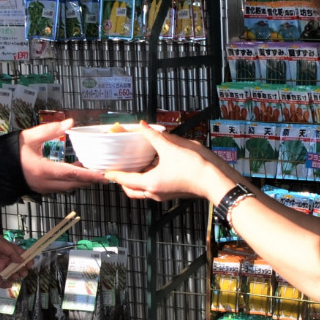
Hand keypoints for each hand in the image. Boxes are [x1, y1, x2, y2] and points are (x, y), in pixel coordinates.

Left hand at [0, 232, 27, 285]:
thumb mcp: (0, 243)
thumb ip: (11, 251)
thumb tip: (22, 260)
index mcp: (8, 251)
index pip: (20, 255)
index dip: (27, 260)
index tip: (30, 264)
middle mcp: (4, 260)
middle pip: (16, 267)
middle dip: (22, 270)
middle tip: (23, 272)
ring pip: (9, 275)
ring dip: (15, 277)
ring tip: (16, 277)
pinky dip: (4, 285)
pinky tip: (9, 285)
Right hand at [19, 120, 108, 192]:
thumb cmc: (11, 152)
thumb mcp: (29, 137)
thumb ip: (49, 130)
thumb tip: (70, 122)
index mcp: (44, 171)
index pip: (72, 174)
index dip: (89, 175)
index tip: (104, 175)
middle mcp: (47, 183)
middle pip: (75, 183)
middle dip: (91, 179)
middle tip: (107, 171)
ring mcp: (45, 188)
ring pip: (70, 186)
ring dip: (83, 180)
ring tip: (96, 169)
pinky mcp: (44, 188)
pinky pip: (63, 186)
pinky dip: (74, 180)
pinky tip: (80, 169)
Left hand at [104, 123, 234, 202]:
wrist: (215, 180)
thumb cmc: (194, 167)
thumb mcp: (171, 147)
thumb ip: (154, 136)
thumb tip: (142, 125)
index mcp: (150, 183)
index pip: (125, 180)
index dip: (113, 174)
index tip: (104, 171)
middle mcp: (154, 192)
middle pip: (131, 190)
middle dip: (122, 181)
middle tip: (118, 169)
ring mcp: (164, 194)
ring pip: (142, 190)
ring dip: (136, 180)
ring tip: (133, 165)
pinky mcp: (172, 192)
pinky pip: (153, 187)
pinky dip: (147, 179)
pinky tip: (151, 165)